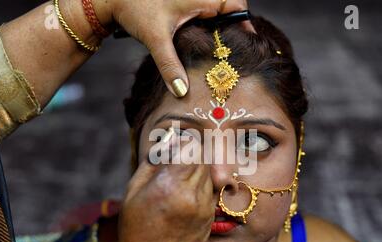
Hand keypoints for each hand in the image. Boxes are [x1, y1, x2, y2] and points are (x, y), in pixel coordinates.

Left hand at [95, 0, 252, 96]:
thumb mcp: (156, 39)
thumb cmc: (135, 8)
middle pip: (229, 9)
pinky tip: (201, 43)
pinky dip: (206, 26)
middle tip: (230, 54)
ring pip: (217, 11)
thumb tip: (181, 91)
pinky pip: (204, 12)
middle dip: (232, 30)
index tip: (246, 45)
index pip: (237, 6)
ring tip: (218, 52)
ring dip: (219, 28)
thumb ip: (169, 65)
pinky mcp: (184, 4)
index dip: (245, 24)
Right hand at [113, 137, 213, 241]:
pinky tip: (185, 195)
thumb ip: (152, 162)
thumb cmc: (137, 230)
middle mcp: (190, 193)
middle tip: (177, 160)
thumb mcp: (133, 192)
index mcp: (168, 185)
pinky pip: (210, 188)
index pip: (190, 147)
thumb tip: (167, 139)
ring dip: (197, 168)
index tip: (174, 147)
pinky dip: (200, 184)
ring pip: (209, 171)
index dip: (183, 143)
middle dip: (192, 153)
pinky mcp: (210, 214)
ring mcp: (204, 205)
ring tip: (179, 180)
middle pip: (203, 157)